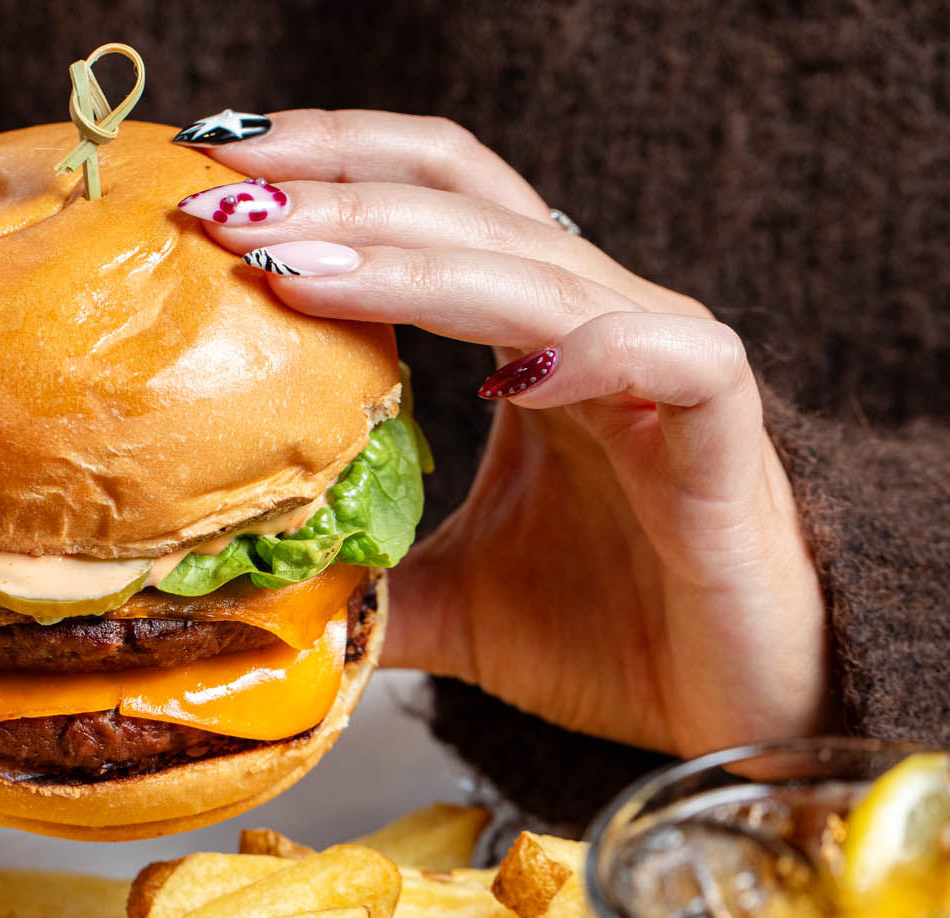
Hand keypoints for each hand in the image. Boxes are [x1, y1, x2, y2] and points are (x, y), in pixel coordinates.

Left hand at [182, 110, 832, 756]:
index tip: (207, 181)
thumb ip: (360, 578)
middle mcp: (590, 323)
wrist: (743, 714)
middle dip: (332, 192)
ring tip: (294, 264)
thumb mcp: (448, 604)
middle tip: (214, 203)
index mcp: (525, 339)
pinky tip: (512, 371)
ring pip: (538, 268)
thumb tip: (243, 593)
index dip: (326, 172)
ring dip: (409, 258)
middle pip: (459, 204)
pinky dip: (597, 348)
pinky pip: (676, 356)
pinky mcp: (725, 432)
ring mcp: (661, 367)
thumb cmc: (615, 638)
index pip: (424, 202)